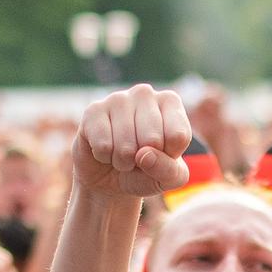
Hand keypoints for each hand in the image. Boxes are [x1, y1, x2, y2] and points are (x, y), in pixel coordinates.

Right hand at [72, 85, 190, 201]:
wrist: (109, 177)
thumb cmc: (146, 171)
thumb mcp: (169, 178)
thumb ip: (169, 170)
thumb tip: (144, 154)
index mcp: (170, 102)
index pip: (178, 136)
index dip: (168, 156)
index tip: (161, 153)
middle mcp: (145, 93)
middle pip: (152, 139)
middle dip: (144, 161)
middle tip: (138, 157)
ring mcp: (117, 99)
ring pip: (126, 145)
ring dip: (123, 162)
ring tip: (121, 155)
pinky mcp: (93, 111)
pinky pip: (103, 146)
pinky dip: (104, 157)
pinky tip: (105, 149)